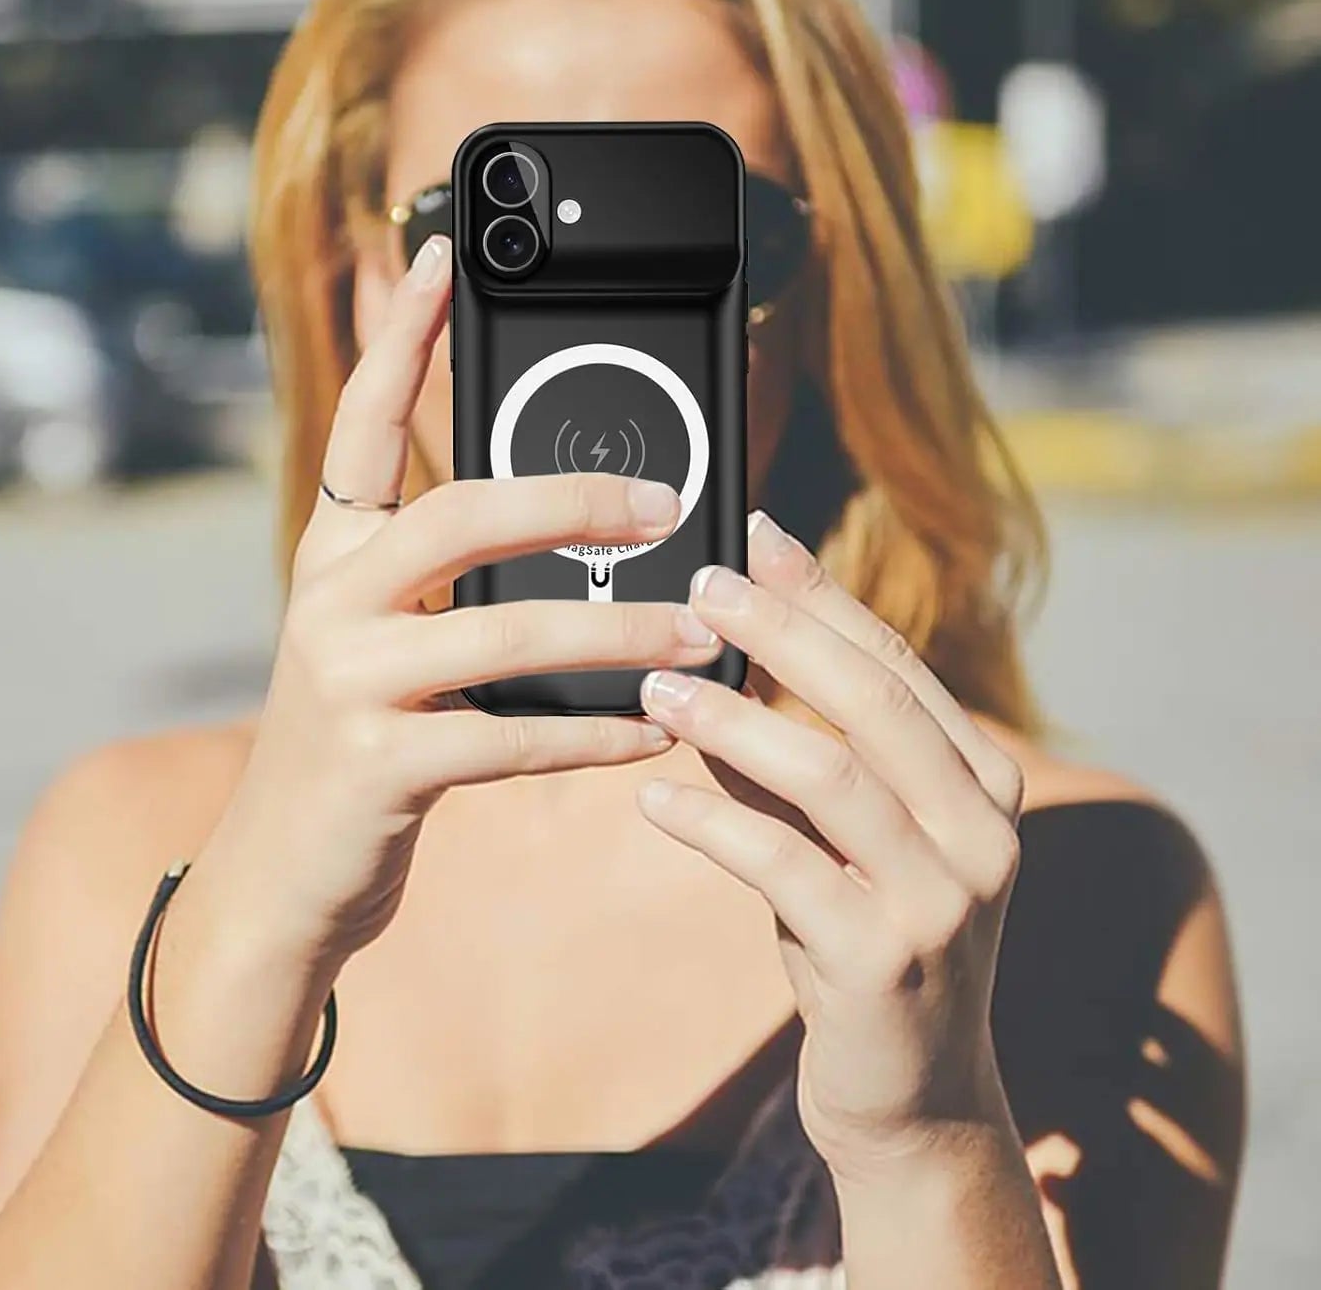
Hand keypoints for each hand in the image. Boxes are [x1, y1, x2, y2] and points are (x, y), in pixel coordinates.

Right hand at [204, 238, 716, 963]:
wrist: (283, 871)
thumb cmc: (363, 738)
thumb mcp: (387, 639)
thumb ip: (456, 582)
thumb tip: (590, 531)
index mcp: (333, 553)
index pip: (361, 423)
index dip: (399, 337)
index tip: (441, 255)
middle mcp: (327, 599)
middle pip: (459, 513)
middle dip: (573, 501)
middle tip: (664, 499)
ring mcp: (344, 681)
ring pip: (504, 630)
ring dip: (618, 632)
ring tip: (697, 629)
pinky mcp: (377, 765)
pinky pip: (513, 739)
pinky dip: (594, 732)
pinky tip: (653, 728)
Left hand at [635, 509, 1026, 1183]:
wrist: (914, 1100)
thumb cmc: (867, 942)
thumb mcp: (842, 838)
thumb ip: (794, 755)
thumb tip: (712, 660)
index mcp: (983, 782)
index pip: (896, 662)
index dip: (821, 594)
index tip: (753, 536)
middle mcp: (983, 831)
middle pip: (873, 699)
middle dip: (782, 630)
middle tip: (698, 585)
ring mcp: (943, 898)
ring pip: (831, 774)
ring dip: (734, 721)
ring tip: (657, 688)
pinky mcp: (883, 961)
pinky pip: (784, 866)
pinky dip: (712, 823)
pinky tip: (652, 800)